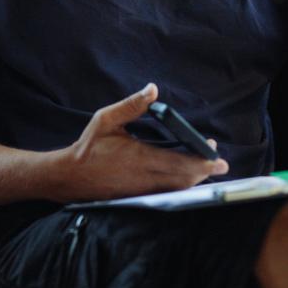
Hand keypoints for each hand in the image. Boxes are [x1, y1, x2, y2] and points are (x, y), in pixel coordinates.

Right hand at [65, 83, 227, 200]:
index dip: (201, 160)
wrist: (68, 177)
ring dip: (194, 179)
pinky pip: (166, 194)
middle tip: (219, 162)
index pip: (179, 163)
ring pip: (177, 189)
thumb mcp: (106, 119)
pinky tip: (185, 177)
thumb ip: (132, 105)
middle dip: (204, 171)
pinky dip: (180, 186)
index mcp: (140, 158)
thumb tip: (153, 89)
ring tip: (206, 168)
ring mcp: (142, 191)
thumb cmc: (88, 147)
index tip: (215, 153)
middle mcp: (144, 178)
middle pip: (184, 179)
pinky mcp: (138, 197)